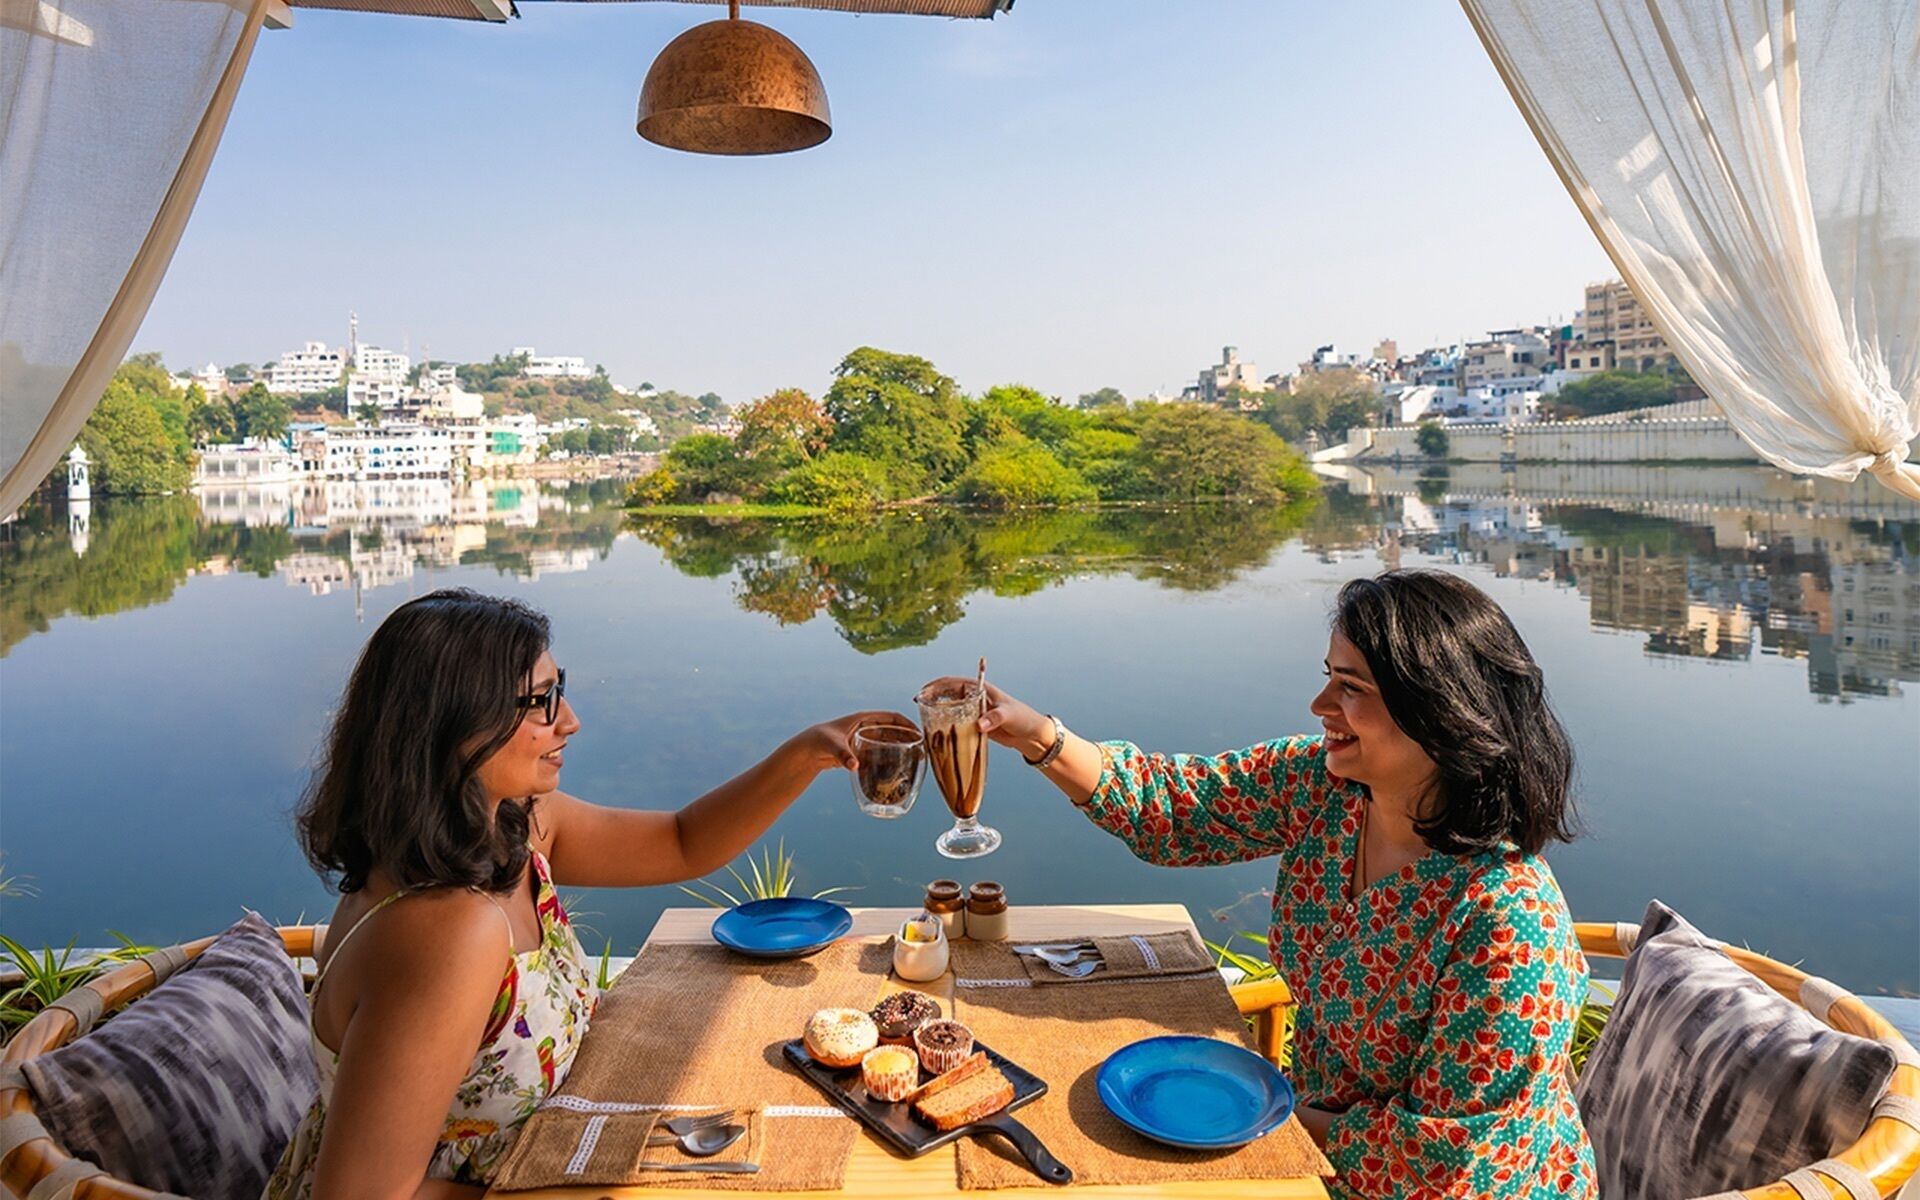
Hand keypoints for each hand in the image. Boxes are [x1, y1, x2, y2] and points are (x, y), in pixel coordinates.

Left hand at [792, 710, 918, 772]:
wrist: (807, 750)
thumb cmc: (818, 741)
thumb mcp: (832, 746)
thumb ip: (843, 755)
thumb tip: (854, 766)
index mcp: (863, 719)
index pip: (891, 717)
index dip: (906, 723)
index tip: (919, 733)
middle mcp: (866, 727)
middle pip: (893, 730)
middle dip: (908, 736)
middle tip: (922, 748)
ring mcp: (864, 739)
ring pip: (888, 741)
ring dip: (901, 746)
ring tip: (915, 757)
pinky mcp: (861, 750)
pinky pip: (880, 752)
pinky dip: (890, 756)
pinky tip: (898, 766)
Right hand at [919, 678, 1052, 760]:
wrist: (1031, 735)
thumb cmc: (1023, 718)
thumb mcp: (1009, 715)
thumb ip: (995, 718)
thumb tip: (980, 724)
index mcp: (980, 690)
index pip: (953, 683)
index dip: (937, 685)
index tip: (923, 692)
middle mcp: (975, 699)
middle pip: (947, 695)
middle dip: (932, 698)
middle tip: (919, 705)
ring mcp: (974, 713)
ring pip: (950, 710)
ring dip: (937, 712)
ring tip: (923, 718)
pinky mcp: (975, 726)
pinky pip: (957, 724)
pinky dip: (946, 727)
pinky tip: (937, 734)